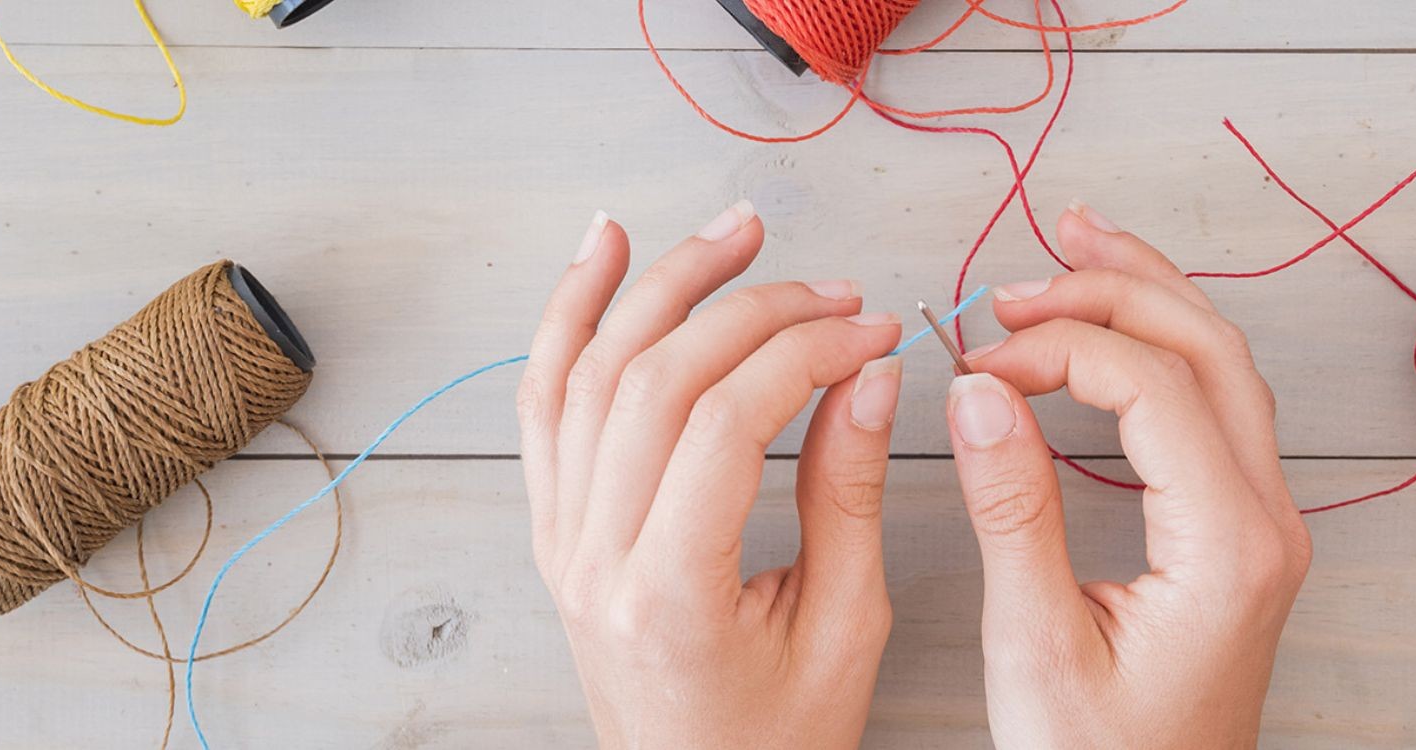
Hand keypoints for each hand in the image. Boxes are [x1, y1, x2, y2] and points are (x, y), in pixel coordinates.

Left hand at [517, 202, 904, 748]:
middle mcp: (594, 560)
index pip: (728, 424)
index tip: (872, 330)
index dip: (806, 354)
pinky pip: (543, 403)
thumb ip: (847, 496)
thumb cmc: (772, 741)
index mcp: (671, 595)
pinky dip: (567, 318)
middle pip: (656, 381)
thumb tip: (868, 377)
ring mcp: (561, 542)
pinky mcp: (555, 530)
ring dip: (660, 286)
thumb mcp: (842, 629)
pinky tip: (602, 256)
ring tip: (732, 233)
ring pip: (588, 373)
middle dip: (751, 310)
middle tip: (830, 288)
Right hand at [948, 202, 1310, 748]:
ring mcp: (1263, 523)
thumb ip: (1013, 510)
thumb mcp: (1036, 645)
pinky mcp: (1240, 531)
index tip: (982, 359)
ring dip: (1148, 295)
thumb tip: (979, 392)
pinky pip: (1217, 405)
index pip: (1154, 386)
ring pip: (1224, 364)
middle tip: (1023, 277)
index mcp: (1228, 548)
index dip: (1062, 348)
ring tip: (1073, 244)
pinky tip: (1111, 326)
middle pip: (1209, 349)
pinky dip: (1161, 347)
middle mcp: (1266, 523)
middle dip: (1114, 289)